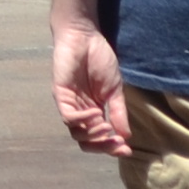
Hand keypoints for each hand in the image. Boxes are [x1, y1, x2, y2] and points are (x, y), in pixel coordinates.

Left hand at [53, 21, 131, 154]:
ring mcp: (69, 104)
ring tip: (107, 128)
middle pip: (86, 140)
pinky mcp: (60, 94)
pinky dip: (82, 120)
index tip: (127, 150)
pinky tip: (96, 114)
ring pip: (76, 132)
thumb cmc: (99, 60)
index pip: (100, 137)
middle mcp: (80, 111)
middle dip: (103, 146)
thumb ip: (118, 112)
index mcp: (94, 111)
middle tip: (118, 144)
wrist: (85, 37)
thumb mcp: (114, 90)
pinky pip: (68, 116)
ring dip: (94, 135)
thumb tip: (126, 137)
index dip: (112, 146)